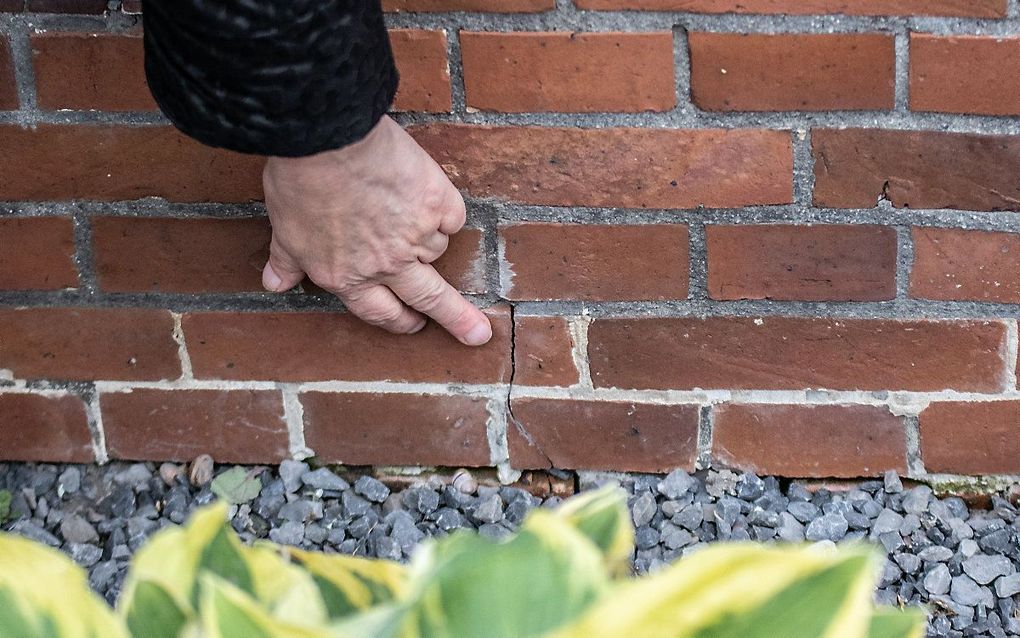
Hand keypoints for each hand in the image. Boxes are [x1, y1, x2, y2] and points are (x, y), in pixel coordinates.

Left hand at [261, 116, 491, 345]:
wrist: (326, 140)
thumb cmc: (299, 183)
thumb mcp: (285, 230)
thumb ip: (287, 261)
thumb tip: (274, 285)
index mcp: (347, 277)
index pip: (381, 313)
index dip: (398, 321)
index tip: (413, 325)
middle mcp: (386, 265)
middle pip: (430, 300)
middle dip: (456, 320)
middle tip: (476, 333)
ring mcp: (416, 235)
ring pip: (437, 249)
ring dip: (430, 240)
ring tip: (409, 211)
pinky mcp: (437, 204)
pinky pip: (452, 217)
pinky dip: (445, 210)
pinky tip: (428, 195)